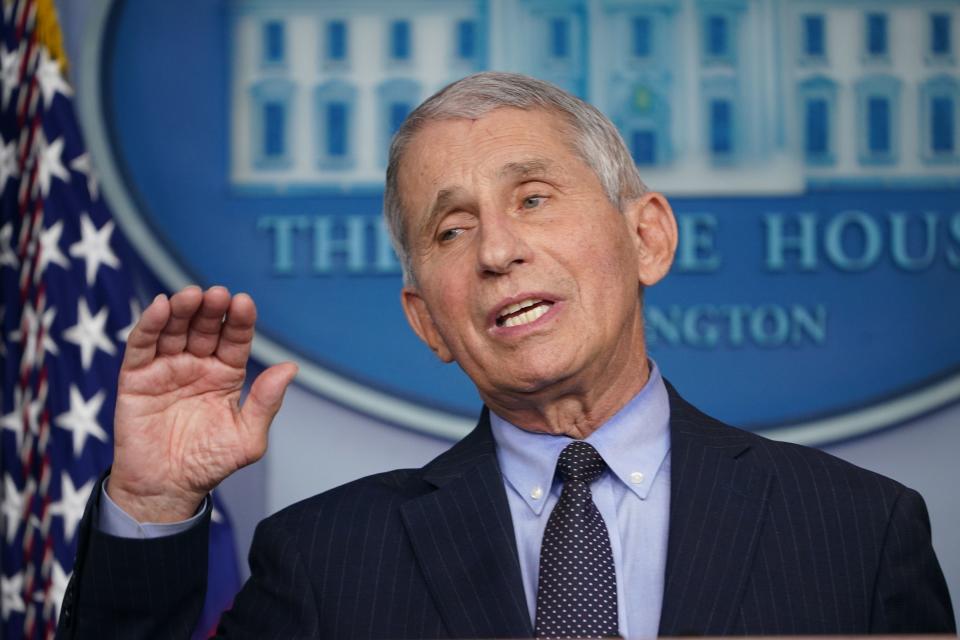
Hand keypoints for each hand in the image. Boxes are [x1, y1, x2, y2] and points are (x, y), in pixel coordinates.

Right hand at [107, 286, 297, 522]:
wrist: (166, 490)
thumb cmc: (209, 465)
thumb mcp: (247, 437)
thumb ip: (266, 402)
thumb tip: (291, 367)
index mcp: (226, 375)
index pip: (235, 340)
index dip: (240, 321)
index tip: (244, 303)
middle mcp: (197, 366)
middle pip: (205, 328)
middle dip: (211, 310)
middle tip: (217, 294)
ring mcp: (166, 369)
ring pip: (174, 330)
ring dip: (182, 309)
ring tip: (191, 296)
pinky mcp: (136, 378)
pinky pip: (141, 346)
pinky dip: (148, 324)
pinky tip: (159, 307)